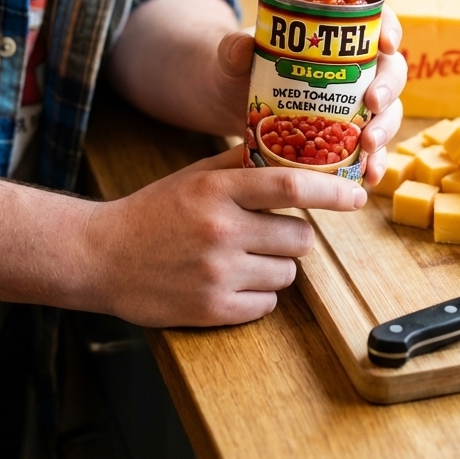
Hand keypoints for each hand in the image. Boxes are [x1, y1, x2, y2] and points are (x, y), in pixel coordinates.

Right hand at [90, 146, 364, 325]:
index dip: (332, 191)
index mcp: (218, 190)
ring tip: (243, 258)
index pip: (291, 186)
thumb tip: (288, 148)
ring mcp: (217, 273)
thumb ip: (240, 164)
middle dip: (294, 235)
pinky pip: (266, 305)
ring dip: (275, 266)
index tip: (358, 195)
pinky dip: (257, 296)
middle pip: (299, 236)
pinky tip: (230, 282)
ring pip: (287, 273)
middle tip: (270, 232)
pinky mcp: (211, 310)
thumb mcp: (195, 176)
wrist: (101, 256)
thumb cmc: (154, 211)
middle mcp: (221, 230)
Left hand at [214, 4, 406, 187]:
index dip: (390, 28)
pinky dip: (375, 162)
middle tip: (374, 104)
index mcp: (335, 34)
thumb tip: (244, 45)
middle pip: (390, 70)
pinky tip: (369, 176)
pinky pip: (372, 149)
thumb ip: (234, 48)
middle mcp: (354, 66)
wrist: (229, 101)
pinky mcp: (347, 135)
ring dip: (386, 129)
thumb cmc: (238, 67)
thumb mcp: (233, 55)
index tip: (387, 44)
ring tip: (369, 146)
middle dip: (388, 88)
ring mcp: (354, 102)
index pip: (376, 21)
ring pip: (387, 112)